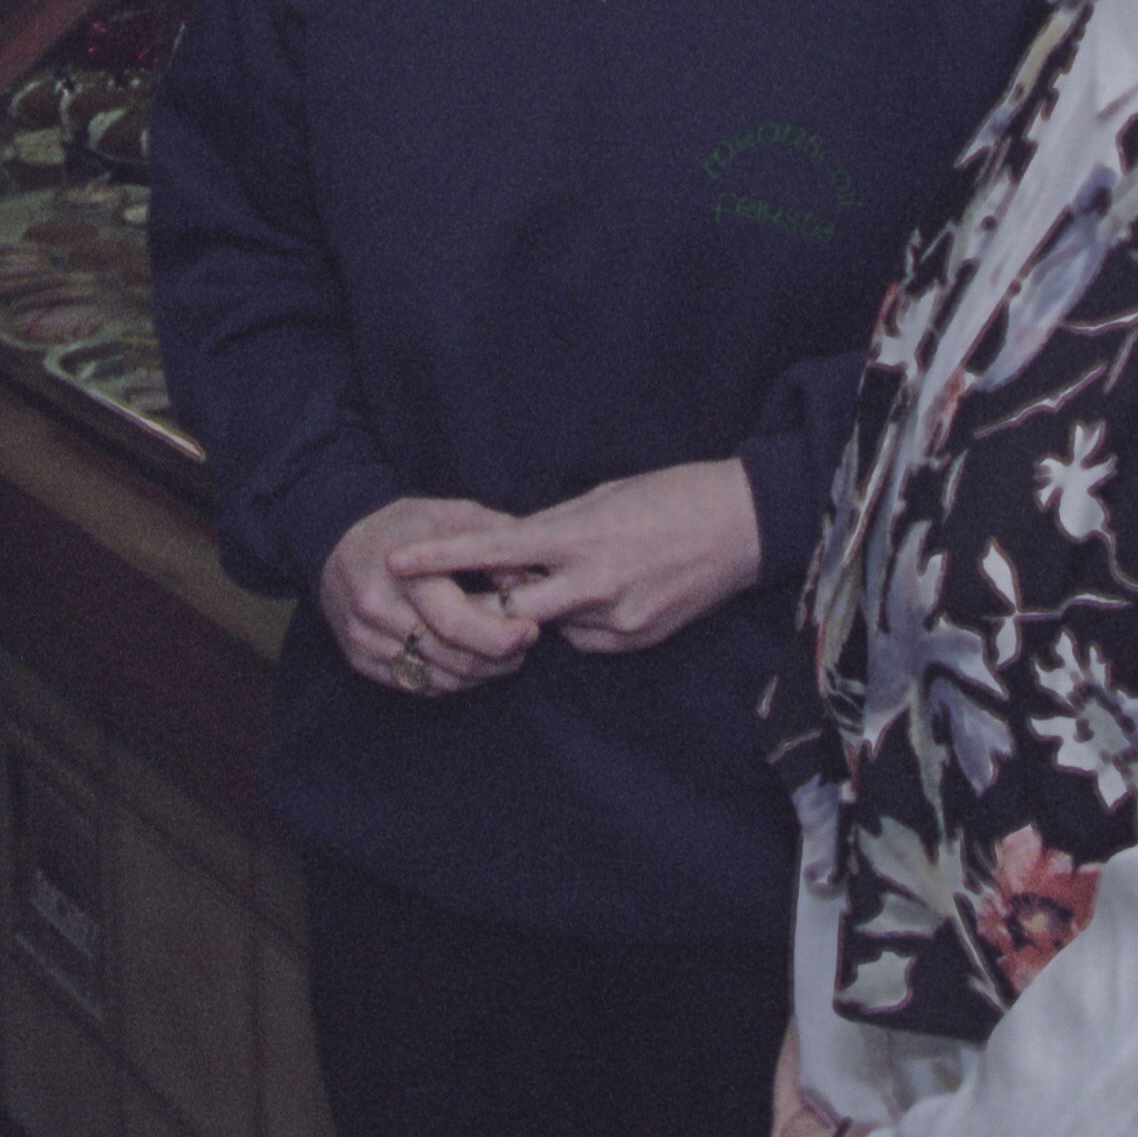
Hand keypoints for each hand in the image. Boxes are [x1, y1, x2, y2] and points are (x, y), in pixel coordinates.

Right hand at [318, 497, 539, 699]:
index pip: (456, 624)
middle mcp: (377, 610)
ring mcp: (364, 638)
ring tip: (502, 656)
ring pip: (437, 680)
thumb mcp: (450, 514)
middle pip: (451, 659)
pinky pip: (416, 685)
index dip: (500, 636)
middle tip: (523, 646)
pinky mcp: (358, 658)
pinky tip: (467, 662)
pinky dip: (449, 681)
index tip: (530, 631)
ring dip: (478, 675)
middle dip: (498, 659)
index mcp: (402, 573)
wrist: (337, 541)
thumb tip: (524, 581)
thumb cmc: (404, 526)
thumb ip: (494, 538)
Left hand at [395, 460, 762, 658]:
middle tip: (473, 597)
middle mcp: (590, 583)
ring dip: (551, 608)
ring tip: (594, 571)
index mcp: (576, 536)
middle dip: (489, 607)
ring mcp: (615, 618)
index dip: (438, 559)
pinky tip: (616, 593)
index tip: (395, 561)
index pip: (491, 552)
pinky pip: (586, 640)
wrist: (741, 526)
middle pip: (510, 611)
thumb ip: (554, 529)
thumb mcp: (602, 497)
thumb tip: (514, 548)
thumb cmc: (670, 495)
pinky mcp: (635, 640)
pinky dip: (585, 622)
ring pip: (551, 626)